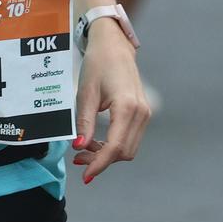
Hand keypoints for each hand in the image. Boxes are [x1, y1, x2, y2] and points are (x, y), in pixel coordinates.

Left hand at [71, 25, 148, 183]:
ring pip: (128, 148)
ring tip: (84, 150)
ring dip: (107, 154)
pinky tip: (96, 142)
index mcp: (127, 107)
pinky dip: (114, 145)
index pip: (115, 146)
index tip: (85, 175)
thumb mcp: (85, 94)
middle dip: (101, 160)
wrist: (114, 46)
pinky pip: (130, 138)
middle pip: (124, 152)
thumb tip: (78, 148)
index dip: (99, 163)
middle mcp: (141, 113)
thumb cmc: (98, 65)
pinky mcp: (142, 113)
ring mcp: (145, 113)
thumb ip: (84, 123)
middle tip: (77, 159)